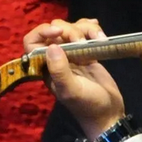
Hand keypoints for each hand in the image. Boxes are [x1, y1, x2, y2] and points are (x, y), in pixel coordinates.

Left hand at [24, 18, 122, 140]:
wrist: (108, 113)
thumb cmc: (88, 105)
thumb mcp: (72, 90)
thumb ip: (60, 70)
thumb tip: (51, 46)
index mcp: (46, 68)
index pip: (32, 43)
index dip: (42, 32)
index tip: (59, 32)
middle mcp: (57, 59)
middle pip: (55, 31)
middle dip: (70, 30)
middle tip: (84, 42)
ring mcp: (73, 55)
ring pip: (72, 29)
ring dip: (85, 29)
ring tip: (99, 40)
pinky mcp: (88, 53)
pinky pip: (86, 33)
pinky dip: (92, 29)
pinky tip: (100, 34)